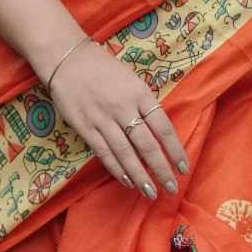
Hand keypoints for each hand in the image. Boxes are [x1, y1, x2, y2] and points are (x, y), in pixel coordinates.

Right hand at [43, 37, 189, 200]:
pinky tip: (128, 181)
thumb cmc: (105, 69)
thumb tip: (160, 133)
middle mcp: (124, 108)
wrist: (68, 60)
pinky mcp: (86, 128)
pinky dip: (117, 169)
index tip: (183, 167)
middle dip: (161, 169)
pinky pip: (105, 153)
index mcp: (140, 94)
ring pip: (126, 154)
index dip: (175, 150)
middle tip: (171, 188)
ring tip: (151, 192)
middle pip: (147, 145)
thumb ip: (146, 105)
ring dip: (140, 176)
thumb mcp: (133, 81)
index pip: (163, 127)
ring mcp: (103, 119)